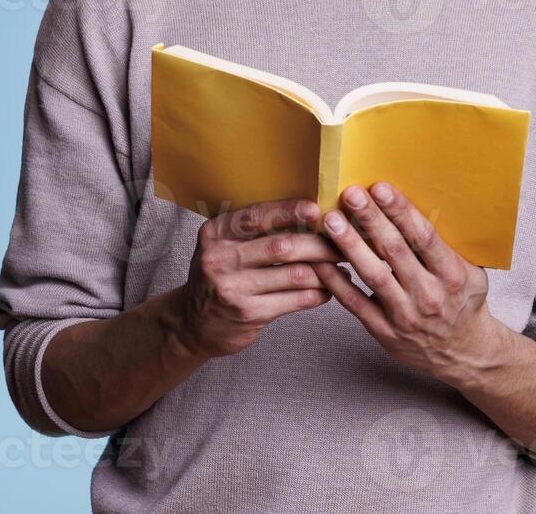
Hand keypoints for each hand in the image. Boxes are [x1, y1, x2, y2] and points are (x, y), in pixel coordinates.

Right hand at [174, 198, 340, 358]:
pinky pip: (295, 300)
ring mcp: (234, 289)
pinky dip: (318, 293)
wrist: (192, 324)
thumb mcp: (221, 246)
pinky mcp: (249, 314)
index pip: (256, 217)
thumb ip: (251, 230)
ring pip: (295, 274)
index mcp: (215, 233)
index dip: (289, 211)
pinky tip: (329, 289)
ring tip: (342, 266)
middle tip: (343, 242)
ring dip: (325, 270)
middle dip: (319, 244)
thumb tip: (306, 213)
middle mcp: (220, 259)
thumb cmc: (218, 277)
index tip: (316, 209)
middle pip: (282, 246)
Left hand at [312, 182, 509, 388]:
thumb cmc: (463, 303)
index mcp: (453, 274)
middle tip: (350, 194)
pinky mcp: (385, 332)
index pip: (424, 237)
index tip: (381, 188)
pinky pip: (356, 304)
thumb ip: (448, 245)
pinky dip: (337, 283)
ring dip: (350, 246)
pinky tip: (321, 262)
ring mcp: (406, 315)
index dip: (401, 212)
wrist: (463, 353)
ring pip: (373, 275)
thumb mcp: (471, 272)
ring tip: (331, 221)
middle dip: (371, 220)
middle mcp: (429, 294)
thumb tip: (424, 202)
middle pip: (395, 251)